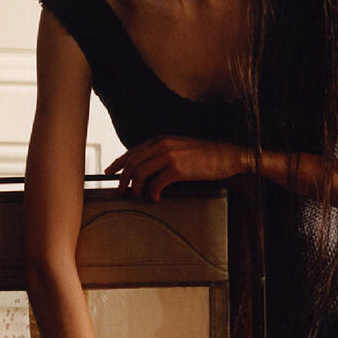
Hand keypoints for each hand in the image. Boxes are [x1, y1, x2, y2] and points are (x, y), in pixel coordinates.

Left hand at [105, 138, 252, 201]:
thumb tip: (149, 170)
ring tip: (138, 196)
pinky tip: (154, 198)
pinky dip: (151, 193)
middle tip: (121, 192)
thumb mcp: (181, 148)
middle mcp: (162, 144)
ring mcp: (169, 156)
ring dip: (135, 188)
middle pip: (132, 162)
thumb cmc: (207, 155)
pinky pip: (155, 183)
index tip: (110, 172)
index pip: (132, 151)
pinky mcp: (178, 169)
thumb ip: (164, 154)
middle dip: (123, 179)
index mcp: (161, 139)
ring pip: (140, 173)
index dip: (118, 163)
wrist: (228, 155)